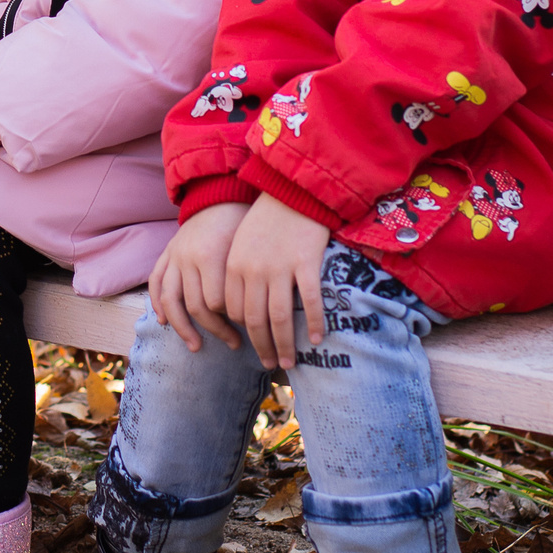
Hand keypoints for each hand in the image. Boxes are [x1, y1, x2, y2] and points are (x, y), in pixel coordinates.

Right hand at [148, 201, 249, 353]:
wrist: (222, 194)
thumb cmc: (244, 224)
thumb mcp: (249, 249)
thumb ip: (246, 281)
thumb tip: (259, 319)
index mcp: (211, 255)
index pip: (216, 302)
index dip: (232, 319)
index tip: (250, 330)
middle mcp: (188, 257)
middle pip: (196, 306)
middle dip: (216, 330)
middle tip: (235, 344)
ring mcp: (174, 255)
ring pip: (171, 301)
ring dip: (183, 328)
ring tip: (196, 346)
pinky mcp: (167, 253)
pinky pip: (156, 283)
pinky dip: (157, 305)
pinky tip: (165, 323)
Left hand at [224, 194, 334, 371]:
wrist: (293, 189)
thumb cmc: (268, 218)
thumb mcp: (243, 243)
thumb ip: (240, 273)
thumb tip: (243, 311)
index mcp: (234, 265)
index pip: (234, 311)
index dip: (244, 331)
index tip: (253, 342)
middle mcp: (254, 270)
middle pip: (255, 320)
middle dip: (262, 346)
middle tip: (270, 364)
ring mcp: (280, 267)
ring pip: (280, 317)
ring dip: (285, 344)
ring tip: (289, 361)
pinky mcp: (306, 263)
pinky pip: (310, 301)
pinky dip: (314, 323)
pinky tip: (318, 339)